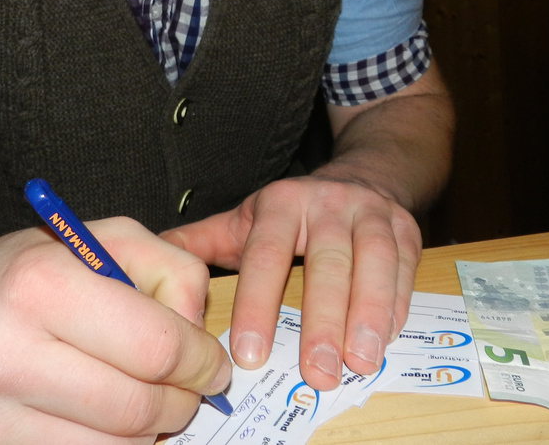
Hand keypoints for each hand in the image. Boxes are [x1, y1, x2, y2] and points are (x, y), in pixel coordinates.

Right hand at [0, 217, 232, 444]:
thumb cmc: (26, 274)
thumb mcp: (103, 239)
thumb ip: (170, 270)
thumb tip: (199, 335)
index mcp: (37, 284)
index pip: (154, 346)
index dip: (200, 361)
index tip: (211, 365)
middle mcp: (1, 351)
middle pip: (135, 408)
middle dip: (180, 403)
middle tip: (187, 390)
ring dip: (147, 434)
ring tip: (146, 402)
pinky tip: (105, 421)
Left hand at [162, 176, 421, 389]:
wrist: (363, 174)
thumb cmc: (294, 213)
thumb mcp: (246, 218)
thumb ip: (201, 243)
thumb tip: (143, 264)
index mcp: (280, 204)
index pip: (266, 256)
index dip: (258, 304)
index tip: (251, 354)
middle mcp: (327, 204)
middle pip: (327, 263)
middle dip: (323, 321)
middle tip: (317, 374)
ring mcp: (371, 214)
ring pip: (373, 263)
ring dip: (370, 315)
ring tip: (360, 362)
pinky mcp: (405, 228)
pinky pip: (404, 267)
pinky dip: (399, 304)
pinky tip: (388, 339)